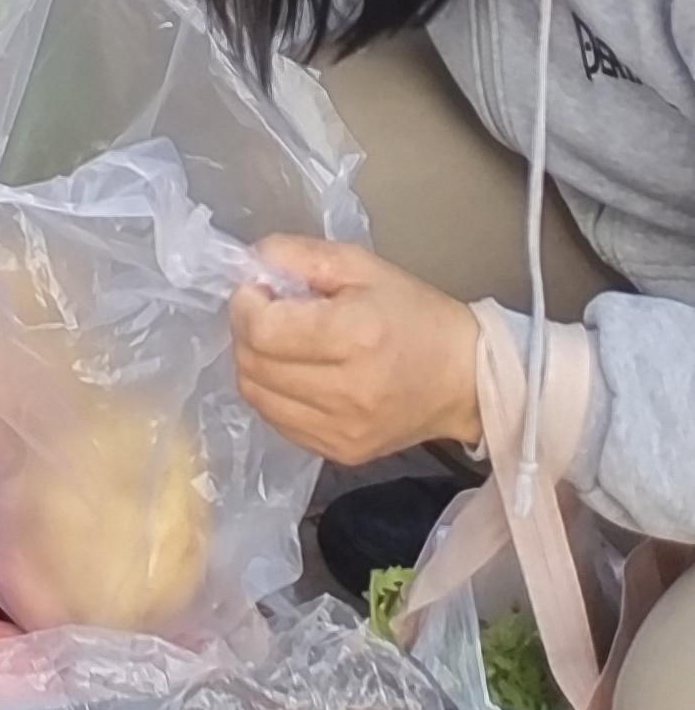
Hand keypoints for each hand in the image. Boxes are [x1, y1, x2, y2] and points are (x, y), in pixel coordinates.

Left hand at [231, 240, 482, 463]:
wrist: (464, 379)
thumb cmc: (413, 313)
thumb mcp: (360, 265)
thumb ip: (299, 255)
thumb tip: (250, 262)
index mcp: (353, 337)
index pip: (262, 330)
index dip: (246, 303)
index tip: (260, 288)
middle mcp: (345, 392)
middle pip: (253, 365)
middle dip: (245, 331)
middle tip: (268, 312)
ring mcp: (342, 432)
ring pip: (257, 397)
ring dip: (254, 363)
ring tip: (280, 343)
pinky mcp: (341, 454)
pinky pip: (278, 423)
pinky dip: (272, 395)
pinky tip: (294, 374)